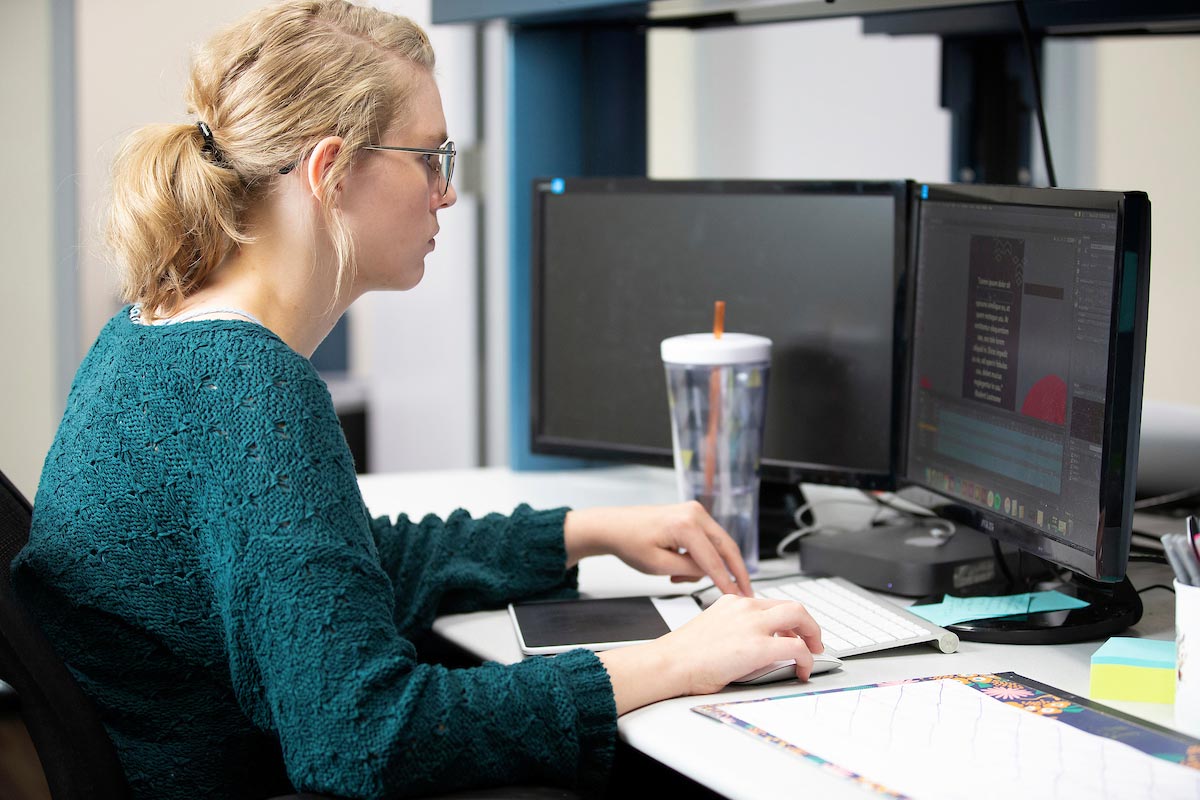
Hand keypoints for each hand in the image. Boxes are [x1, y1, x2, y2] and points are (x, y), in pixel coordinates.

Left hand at [563, 502, 752, 596]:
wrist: (613, 526)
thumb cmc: (629, 542)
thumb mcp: (659, 565)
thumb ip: (689, 569)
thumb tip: (712, 572)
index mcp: (685, 525)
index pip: (715, 560)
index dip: (728, 581)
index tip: (738, 596)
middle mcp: (694, 513)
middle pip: (727, 547)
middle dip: (736, 572)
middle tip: (744, 592)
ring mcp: (694, 511)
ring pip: (718, 545)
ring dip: (708, 566)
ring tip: (678, 577)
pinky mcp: (692, 515)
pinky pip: (707, 539)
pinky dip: (702, 556)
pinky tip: (680, 566)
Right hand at [598, 596, 822, 712]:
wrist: (670, 663)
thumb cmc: (683, 654)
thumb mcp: (712, 628)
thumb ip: (735, 628)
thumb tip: (753, 644)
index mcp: (733, 602)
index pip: (772, 603)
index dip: (788, 620)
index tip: (793, 632)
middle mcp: (745, 607)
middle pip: (792, 605)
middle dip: (808, 624)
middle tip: (813, 640)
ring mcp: (754, 625)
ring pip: (800, 617)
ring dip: (813, 635)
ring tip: (814, 652)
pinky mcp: (759, 646)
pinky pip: (797, 648)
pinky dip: (806, 659)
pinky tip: (802, 670)